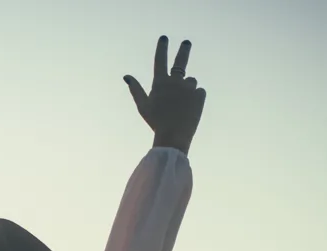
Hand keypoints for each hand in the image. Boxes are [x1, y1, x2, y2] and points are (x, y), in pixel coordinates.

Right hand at [124, 36, 205, 153]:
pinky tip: (189, 109)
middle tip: (186, 42)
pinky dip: (195, 98)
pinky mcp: (200, 95)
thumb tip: (126, 76)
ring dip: (187, 88)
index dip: (162, 48)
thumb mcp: (143, 106)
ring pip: (191, 81)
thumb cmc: (156, 122)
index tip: (164, 38)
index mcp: (160, 83)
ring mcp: (189, 87)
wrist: (174, 135)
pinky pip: (199, 92)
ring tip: (182, 104)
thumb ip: (136, 89)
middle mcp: (175, 81)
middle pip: (181, 61)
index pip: (160, 60)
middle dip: (183, 50)